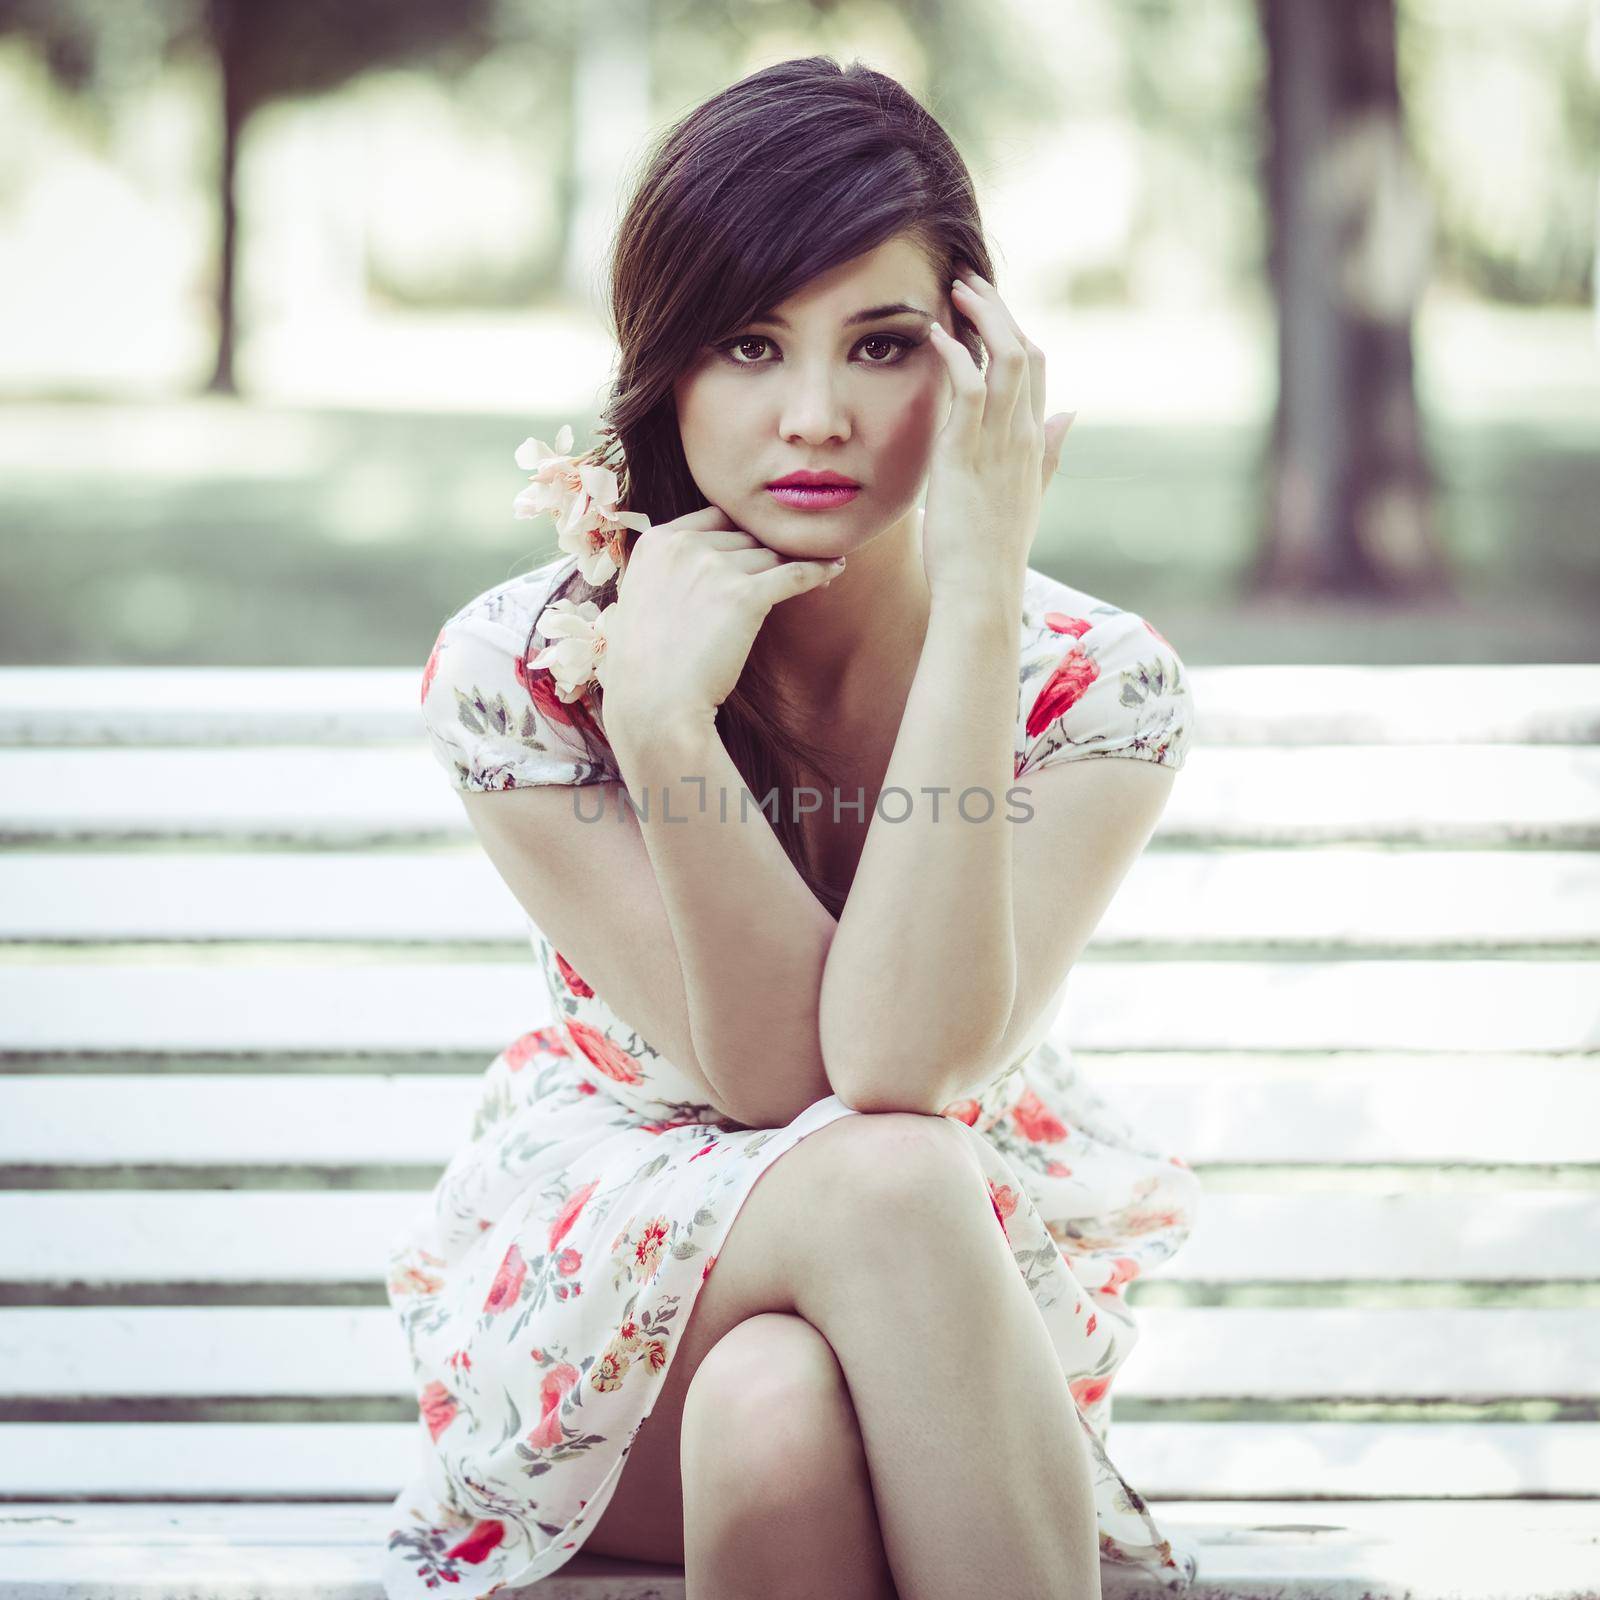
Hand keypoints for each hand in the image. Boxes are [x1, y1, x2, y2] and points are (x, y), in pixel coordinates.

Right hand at [599, 507, 843, 727]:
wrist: (656, 703)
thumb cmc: (649, 665)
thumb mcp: (641, 600)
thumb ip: (667, 572)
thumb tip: (699, 564)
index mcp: (657, 542)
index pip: (714, 518)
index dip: (740, 534)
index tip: (759, 547)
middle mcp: (683, 546)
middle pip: (745, 536)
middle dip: (768, 553)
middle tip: (791, 567)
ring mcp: (714, 568)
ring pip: (770, 555)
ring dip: (794, 563)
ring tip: (818, 573)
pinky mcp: (744, 596)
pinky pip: (795, 573)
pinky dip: (818, 570)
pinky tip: (835, 568)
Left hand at [923, 268, 1074, 599]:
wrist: (981, 590)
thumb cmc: (992, 554)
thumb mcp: (1027, 496)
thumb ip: (1049, 452)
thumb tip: (1069, 413)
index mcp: (1033, 444)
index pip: (1038, 369)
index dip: (1016, 331)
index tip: (988, 310)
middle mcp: (1023, 435)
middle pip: (1027, 349)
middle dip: (1000, 309)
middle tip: (969, 282)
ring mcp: (999, 440)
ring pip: (1007, 356)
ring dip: (982, 315)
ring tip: (955, 289)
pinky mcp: (967, 451)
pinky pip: (971, 385)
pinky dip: (955, 352)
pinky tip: (934, 332)